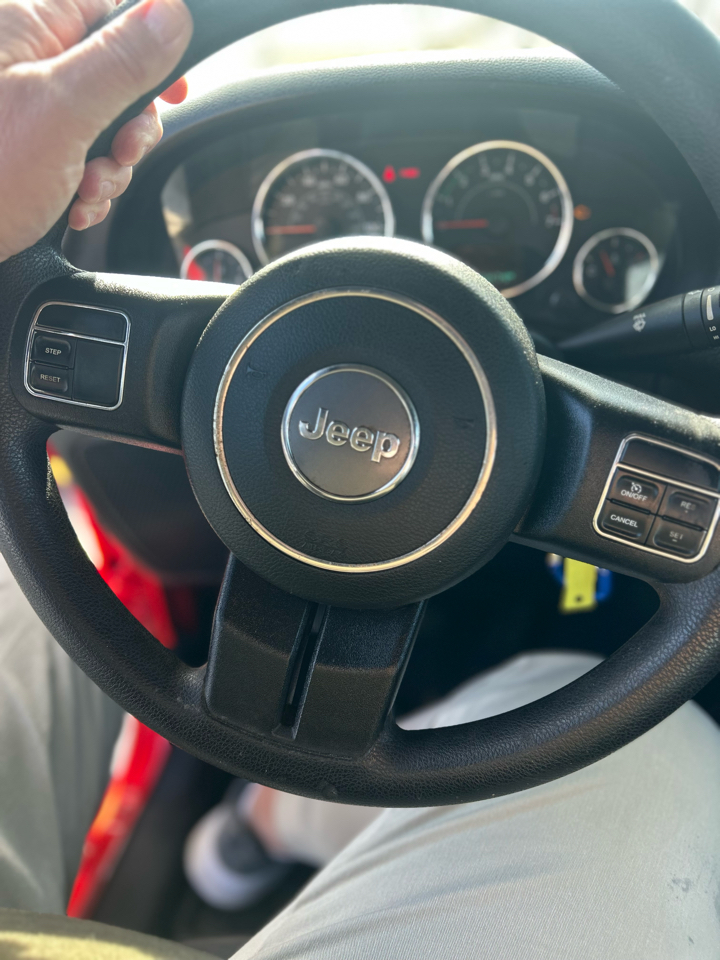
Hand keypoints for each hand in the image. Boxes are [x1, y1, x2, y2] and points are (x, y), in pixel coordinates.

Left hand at [0, 0, 192, 262]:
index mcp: (22, 24)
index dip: (151, 49)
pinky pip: (69, 155)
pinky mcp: (16, 148)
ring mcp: (16, 105)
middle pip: (109, 74)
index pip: (110, 11)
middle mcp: (15, 58)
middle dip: (126, 128)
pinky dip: (80, 185)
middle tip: (116, 156)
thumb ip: (121, 61)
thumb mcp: (61, 114)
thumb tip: (170, 14)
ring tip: (83, 192)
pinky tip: (68, 204)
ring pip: (94, 123)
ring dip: (105, 167)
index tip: (171, 92)